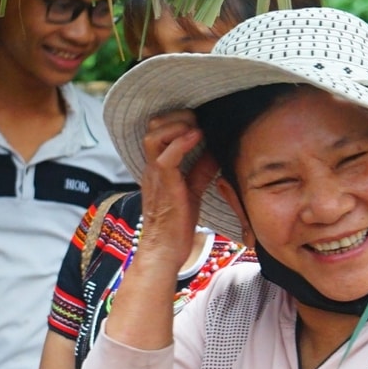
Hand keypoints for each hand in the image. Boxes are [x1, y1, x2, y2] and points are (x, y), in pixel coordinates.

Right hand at [136, 111, 220, 271]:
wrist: (164, 251)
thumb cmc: (177, 226)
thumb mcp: (192, 191)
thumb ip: (200, 170)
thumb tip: (215, 151)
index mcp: (157, 168)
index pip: (157, 131)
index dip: (176, 119)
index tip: (198, 120)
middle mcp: (152, 168)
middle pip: (152, 127)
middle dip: (177, 116)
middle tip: (198, 121)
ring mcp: (155, 176)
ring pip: (154, 136)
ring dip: (177, 126)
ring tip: (197, 128)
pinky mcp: (164, 185)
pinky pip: (166, 157)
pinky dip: (181, 142)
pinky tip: (198, 137)